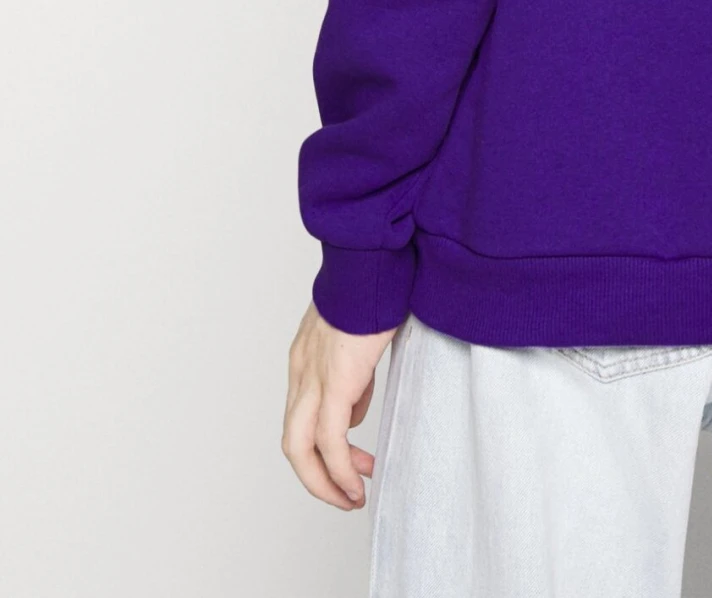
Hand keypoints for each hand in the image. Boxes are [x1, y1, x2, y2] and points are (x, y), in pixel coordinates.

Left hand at [282, 302, 397, 508]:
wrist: (372, 259)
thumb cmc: (374, 287)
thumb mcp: (357, 337)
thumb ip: (352, 374)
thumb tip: (354, 409)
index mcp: (305, 358)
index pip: (302, 416)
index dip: (323, 447)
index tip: (353, 460)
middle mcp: (301, 371)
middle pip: (292, 443)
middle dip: (317, 477)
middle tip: (345, 493)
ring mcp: (313, 377)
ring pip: (301, 449)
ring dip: (325, 482)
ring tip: (352, 497)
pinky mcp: (336, 381)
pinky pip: (330, 440)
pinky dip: (340, 469)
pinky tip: (357, 482)